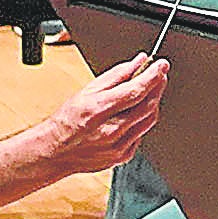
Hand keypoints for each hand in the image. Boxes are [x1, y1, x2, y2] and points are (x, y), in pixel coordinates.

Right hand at [39, 52, 167, 174]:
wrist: (55, 151)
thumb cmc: (67, 121)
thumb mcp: (87, 91)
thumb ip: (116, 76)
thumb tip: (138, 62)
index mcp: (99, 110)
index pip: (135, 91)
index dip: (153, 76)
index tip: (162, 66)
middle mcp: (110, 130)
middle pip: (147, 106)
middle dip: (157, 87)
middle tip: (160, 74)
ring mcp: (118, 146)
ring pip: (149, 121)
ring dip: (153, 103)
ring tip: (149, 91)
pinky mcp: (122, 156)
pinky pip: (141, 134)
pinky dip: (142, 121)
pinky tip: (135, 114)